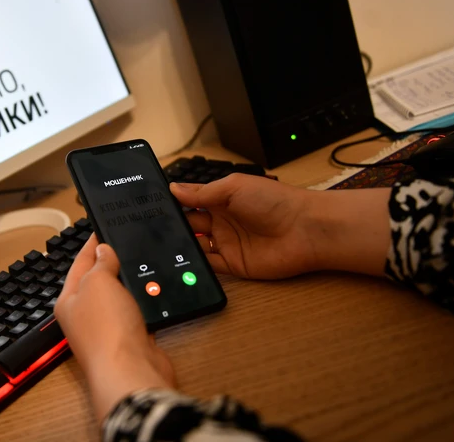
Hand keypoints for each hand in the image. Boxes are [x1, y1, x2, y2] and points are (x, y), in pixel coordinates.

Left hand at [54, 234, 174, 423]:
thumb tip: (104, 251)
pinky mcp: (131, 338)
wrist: (130, 369)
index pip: (80, 263)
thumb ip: (101, 263)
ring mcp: (109, 328)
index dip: (92, 243)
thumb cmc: (106, 328)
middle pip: (99, 280)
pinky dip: (144, 302)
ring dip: (129, 282)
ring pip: (120, 296)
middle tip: (126, 240)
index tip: (103, 226)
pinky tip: (154, 291)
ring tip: (142, 260)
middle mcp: (86, 315)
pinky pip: (137, 312)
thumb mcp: (98, 282)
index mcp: (69, 300)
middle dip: (112, 261)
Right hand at [171, 174, 390, 278]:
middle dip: (172, 227)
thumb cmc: (274, 200)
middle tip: (150, 230)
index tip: (151, 206)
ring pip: (196, 246)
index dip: (173, 204)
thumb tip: (174, 188)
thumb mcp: (234, 187)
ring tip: (160, 247)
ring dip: (182, 246)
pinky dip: (196, 265)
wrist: (304, 229)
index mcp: (221, 198)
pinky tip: (181, 263)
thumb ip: (202, 192)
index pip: (190, 201)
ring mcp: (227, 243)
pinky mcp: (233, 265)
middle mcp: (221, 221)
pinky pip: (209, 266)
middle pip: (189, 225)